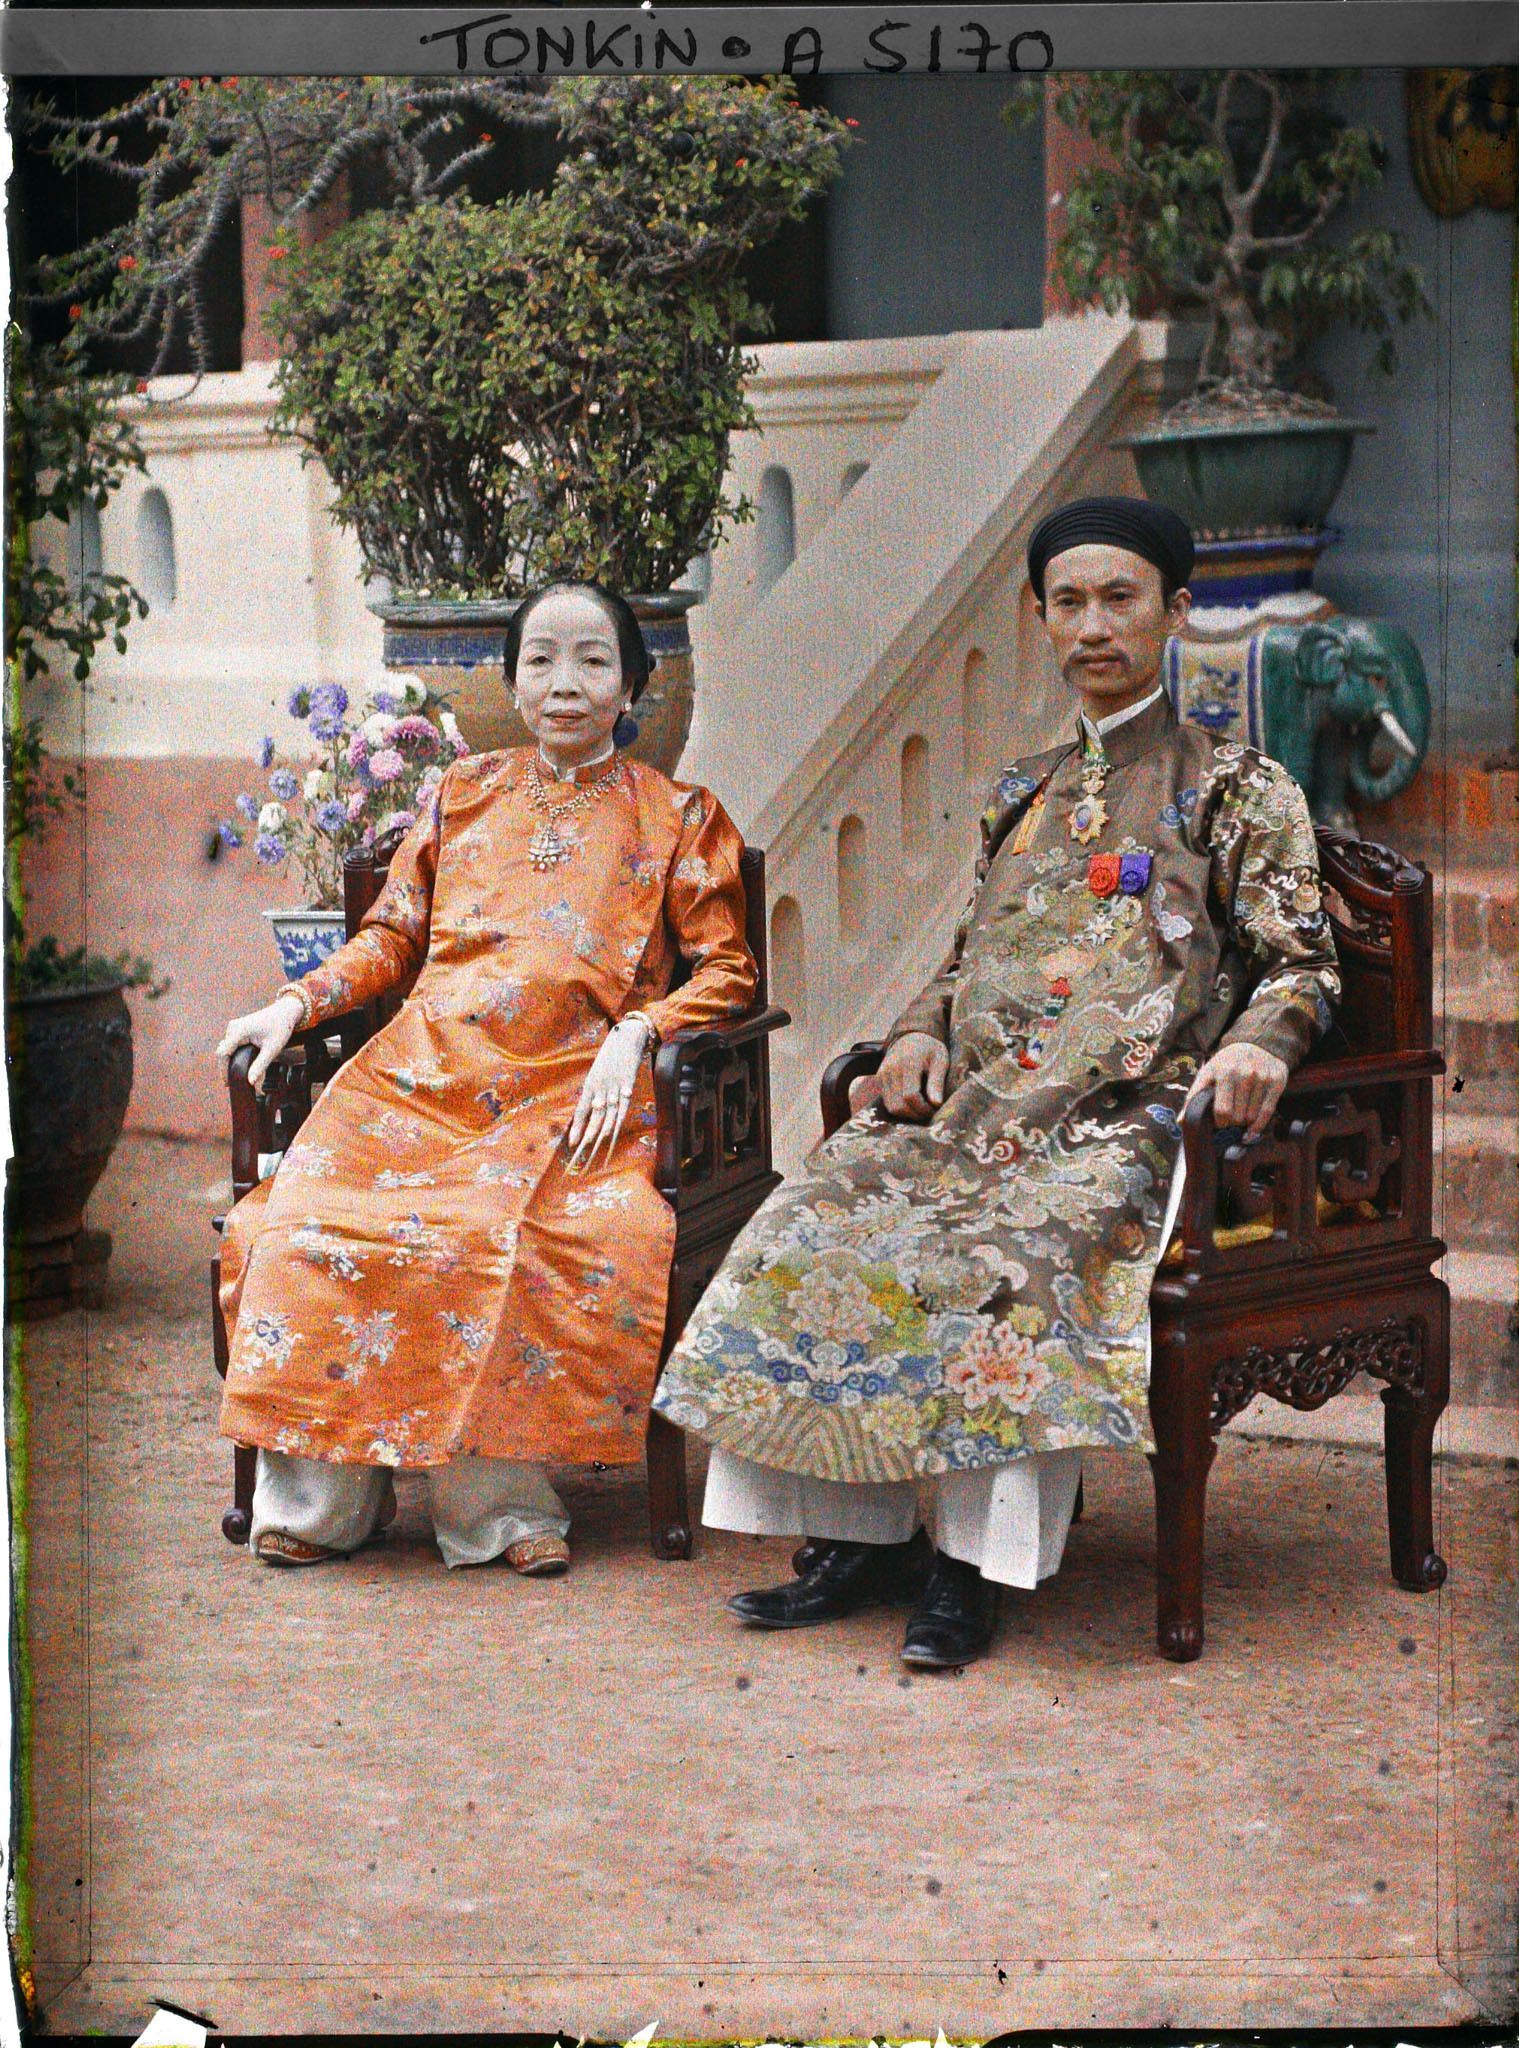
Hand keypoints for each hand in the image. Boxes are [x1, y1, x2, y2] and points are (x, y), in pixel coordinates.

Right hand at [215, 992, 305, 1090]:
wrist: (285, 1011)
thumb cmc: (281, 1028)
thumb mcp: (272, 1049)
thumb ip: (260, 1066)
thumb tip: (250, 1082)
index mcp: (239, 1031)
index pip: (222, 1054)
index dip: (223, 1070)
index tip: (227, 1083)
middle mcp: (232, 1027)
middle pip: (222, 1052)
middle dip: (226, 1067)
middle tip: (232, 1083)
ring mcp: (233, 1026)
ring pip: (225, 1048)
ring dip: (229, 1061)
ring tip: (235, 1076)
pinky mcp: (236, 1027)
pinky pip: (230, 1044)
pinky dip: (232, 1054)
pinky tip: (238, 1065)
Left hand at [567, 1016, 650, 1171]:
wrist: (627, 1036)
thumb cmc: (611, 1055)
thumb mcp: (598, 1072)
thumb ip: (596, 1091)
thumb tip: (593, 1108)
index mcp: (590, 1085)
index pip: (582, 1111)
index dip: (577, 1129)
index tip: (571, 1145)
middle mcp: (600, 1088)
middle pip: (593, 1118)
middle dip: (586, 1139)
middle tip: (579, 1155)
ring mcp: (615, 1088)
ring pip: (607, 1117)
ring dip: (600, 1136)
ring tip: (594, 1153)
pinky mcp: (628, 1086)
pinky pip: (623, 1109)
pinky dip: (618, 1123)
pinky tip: (614, 1136)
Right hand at [874, 1031, 949, 1121]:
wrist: (910, 1037)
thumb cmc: (930, 1049)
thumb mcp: (940, 1061)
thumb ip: (937, 1082)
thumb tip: (936, 1104)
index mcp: (908, 1064)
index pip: (910, 1096)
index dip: (923, 1108)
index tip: (935, 1108)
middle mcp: (891, 1070)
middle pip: (899, 1105)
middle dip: (915, 1114)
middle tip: (930, 1111)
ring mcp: (882, 1075)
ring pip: (891, 1107)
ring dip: (908, 1114)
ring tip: (922, 1108)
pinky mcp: (879, 1079)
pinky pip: (888, 1102)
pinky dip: (900, 1108)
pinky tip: (913, 1104)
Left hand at [1185, 1042, 1288, 1143]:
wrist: (1256, 1043)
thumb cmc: (1227, 1063)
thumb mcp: (1208, 1073)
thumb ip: (1194, 1097)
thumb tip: (1181, 1122)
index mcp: (1224, 1072)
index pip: (1222, 1111)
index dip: (1219, 1122)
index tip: (1219, 1122)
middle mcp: (1245, 1074)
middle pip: (1238, 1116)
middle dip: (1232, 1123)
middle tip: (1230, 1119)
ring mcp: (1263, 1078)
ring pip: (1252, 1117)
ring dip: (1245, 1123)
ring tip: (1240, 1117)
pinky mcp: (1277, 1082)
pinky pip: (1268, 1113)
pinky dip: (1259, 1126)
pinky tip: (1252, 1130)